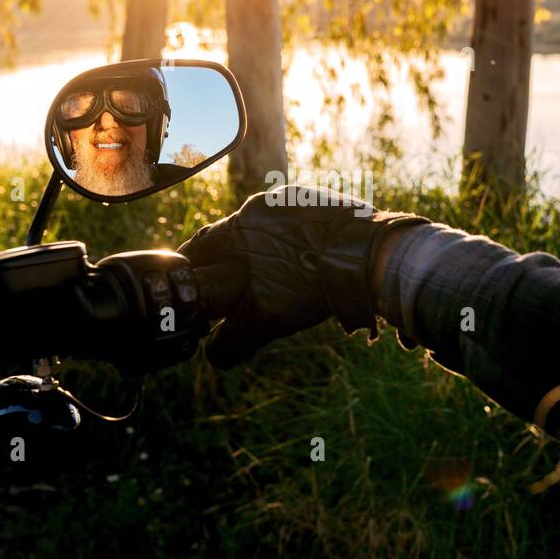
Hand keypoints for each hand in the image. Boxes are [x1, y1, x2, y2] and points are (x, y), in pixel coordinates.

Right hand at [178, 185, 428, 367]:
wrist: (373, 257)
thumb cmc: (315, 283)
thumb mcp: (268, 318)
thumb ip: (234, 338)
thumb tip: (213, 357)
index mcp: (243, 226)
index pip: (201, 245)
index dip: (190, 267)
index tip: (186, 282)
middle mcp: (265, 205)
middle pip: (231, 235)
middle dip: (225, 261)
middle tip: (227, 285)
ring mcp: (296, 201)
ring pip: (264, 229)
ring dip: (260, 252)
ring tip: (270, 278)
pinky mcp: (324, 204)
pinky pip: (296, 225)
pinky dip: (293, 244)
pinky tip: (305, 264)